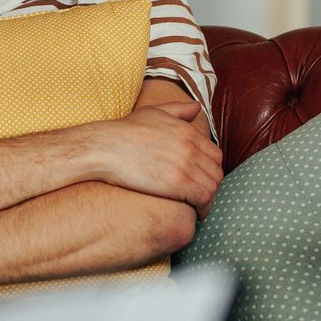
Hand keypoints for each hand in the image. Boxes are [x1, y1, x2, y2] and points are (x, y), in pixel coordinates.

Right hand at [75, 99, 223, 215]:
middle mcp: (191, 147)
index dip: (211, 170)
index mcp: (188, 131)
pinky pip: (203, 198)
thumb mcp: (153, 113)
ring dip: (209, 199)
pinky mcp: (178, 183)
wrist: (105, 148)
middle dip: (211, 185)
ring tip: (198, 207)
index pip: (215, 155)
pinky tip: (195, 212)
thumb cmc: (124, 132)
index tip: (203, 179)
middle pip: (216, 172)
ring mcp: (186, 165)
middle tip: (202, 196)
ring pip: (212, 187)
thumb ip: (178, 110)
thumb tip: (196, 107)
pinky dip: (203, 208)